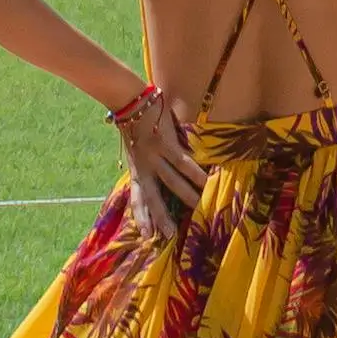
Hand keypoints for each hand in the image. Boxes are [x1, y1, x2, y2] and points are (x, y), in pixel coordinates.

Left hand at [114, 84, 202, 244]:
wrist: (131, 102)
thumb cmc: (136, 125)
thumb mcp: (136, 151)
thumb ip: (146, 166)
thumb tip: (160, 181)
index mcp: (136, 170)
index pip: (137, 198)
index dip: (142, 216)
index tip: (148, 235)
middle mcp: (143, 167)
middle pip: (152, 197)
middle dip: (161, 217)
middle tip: (170, 235)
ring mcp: (154, 156)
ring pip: (171, 182)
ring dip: (185, 195)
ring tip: (199, 206)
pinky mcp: (165, 144)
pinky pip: (182, 162)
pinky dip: (194, 172)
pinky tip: (205, 180)